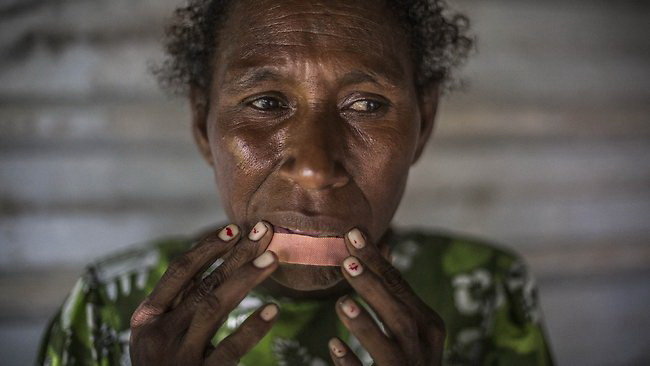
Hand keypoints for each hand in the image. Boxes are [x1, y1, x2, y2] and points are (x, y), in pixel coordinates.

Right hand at [129, 222, 278, 365]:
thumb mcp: (159, 335)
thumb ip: (181, 305)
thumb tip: (221, 262)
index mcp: (146, 318)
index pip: (178, 272)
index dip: (207, 248)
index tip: (234, 228)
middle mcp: (158, 334)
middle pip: (203, 284)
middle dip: (237, 255)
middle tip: (265, 231)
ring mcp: (177, 357)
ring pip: (214, 307)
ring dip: (245, 278)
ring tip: (273, 259)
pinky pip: (230, 349)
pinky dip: (252, 328)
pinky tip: (273, 310)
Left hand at [328, 229, 445, 365]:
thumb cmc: (409, 357)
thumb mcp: (411, 324)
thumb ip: (394, 290)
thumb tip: (384, 244)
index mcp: (428, 326)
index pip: (401, 287)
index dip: (377, 260)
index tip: (352, 234)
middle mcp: (423, 348)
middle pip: (400, 314)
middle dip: (373, 287)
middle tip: (346, 262)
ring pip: (390, 348)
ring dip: (365, 324)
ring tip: (341, 302)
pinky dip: (352, 363)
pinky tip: (333, 345)